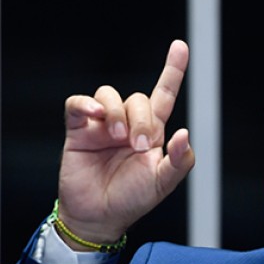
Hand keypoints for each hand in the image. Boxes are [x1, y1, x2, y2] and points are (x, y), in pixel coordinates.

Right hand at [55, 39, 193, 245]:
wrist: (99, 217)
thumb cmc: (131, 199)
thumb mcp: (163, 184)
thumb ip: (179, 161)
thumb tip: (185, 134)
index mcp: (151, 133)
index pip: (164, 95)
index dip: (173, 71)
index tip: (180, 47)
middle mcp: (127, 124)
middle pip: (137, 98)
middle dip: (140, 119)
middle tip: (137, 146)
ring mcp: (102, 125)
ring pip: (109, 94)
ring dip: (117, 112)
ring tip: (117, 137)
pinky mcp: (79, 129)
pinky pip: (78, 104)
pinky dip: (86, 103)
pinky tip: (95, 115)